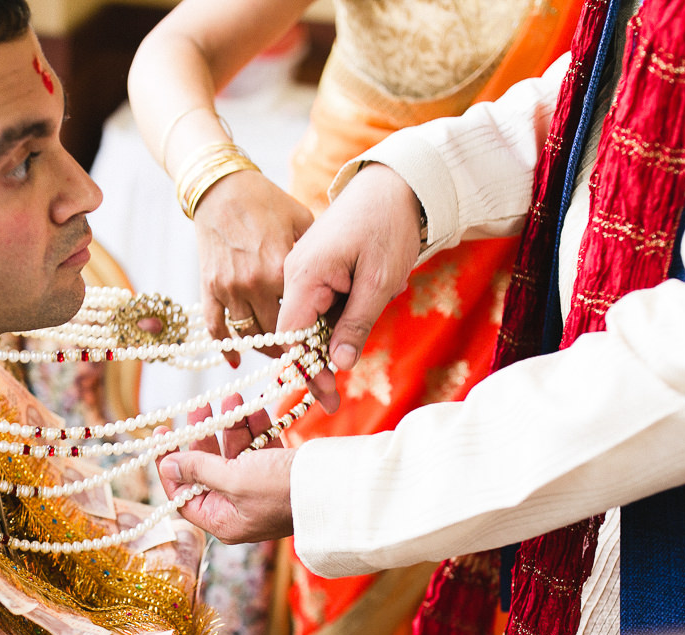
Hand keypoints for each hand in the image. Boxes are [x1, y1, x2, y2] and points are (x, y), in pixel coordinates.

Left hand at [159, 394, 295, 543]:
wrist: (336, 486)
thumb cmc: (283, 490)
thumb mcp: (234, 478)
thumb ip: (199, 469)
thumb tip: (167, 465)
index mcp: (222, 521)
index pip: (183, 495)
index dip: (171, 465)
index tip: (163, 435)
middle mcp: (238, 509)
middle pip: (208, 470)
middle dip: (203, 437)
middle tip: (198, 408)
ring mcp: (259, 491)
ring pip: (234, 455)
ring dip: (231, 426)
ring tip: (230, 399)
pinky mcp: (278, 474)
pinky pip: (258, 449)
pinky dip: (254, 430)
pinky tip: (253, 410)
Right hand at [194, 171, 313, 352]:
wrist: (223, 187)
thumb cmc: (268, 202)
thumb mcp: (304, 222)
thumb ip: (322, 261)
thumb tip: (347, 295)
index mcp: (281, 270)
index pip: (299, 325)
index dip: (312, 349)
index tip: (325, 364)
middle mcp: (253, 285)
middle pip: (275, 337)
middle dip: (293, 356)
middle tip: (308, 367)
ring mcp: (229, 288)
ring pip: (248, 337)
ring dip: (266, 351)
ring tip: (284, 358)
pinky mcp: (210, 287)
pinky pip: (216, 328)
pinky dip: (227, 347)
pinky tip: (238, 360)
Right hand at [276, 164, 423, 410]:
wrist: (393, 183)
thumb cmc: (388, 226)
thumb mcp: (378, 281)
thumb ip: (356, 323)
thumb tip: (339, 364)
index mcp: (304, 274)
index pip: (292, 336)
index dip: (307, 370)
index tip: (327, 398)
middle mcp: (291, 272)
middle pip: (293, 333)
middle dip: (314, 366)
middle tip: (334, 402)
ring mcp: (299, 269)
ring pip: (303, 322)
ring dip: (325, 342)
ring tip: (353, 350)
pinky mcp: (311, 267)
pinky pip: (312, 305)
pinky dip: (328, 321)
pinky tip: (351, 319)